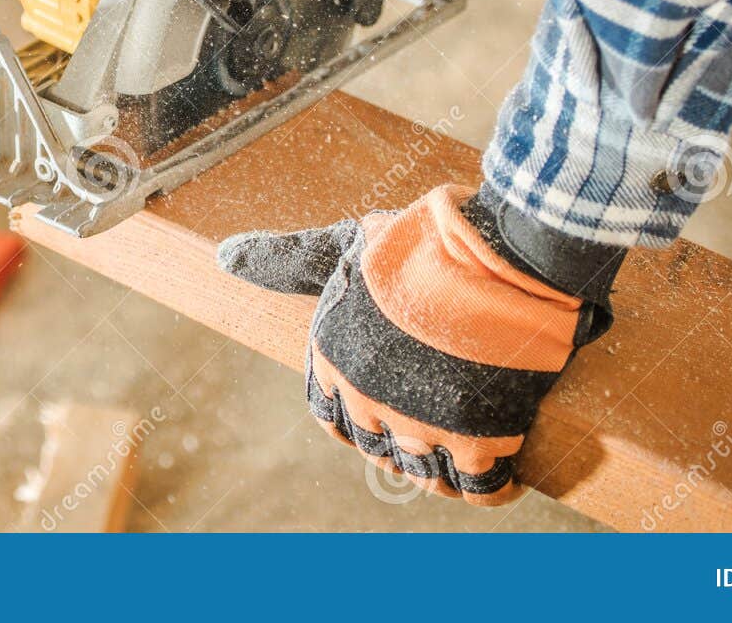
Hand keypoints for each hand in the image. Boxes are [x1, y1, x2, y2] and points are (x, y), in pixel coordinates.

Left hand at [217, 185, 617, 504]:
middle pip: (378, 448)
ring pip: (425, 474)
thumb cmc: (421, 241)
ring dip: (444, 471)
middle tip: (438, 422)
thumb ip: (288, 259)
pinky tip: (505, 475)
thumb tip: (225, 256)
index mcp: (329, 360)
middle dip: (403, 439)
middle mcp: (364, 401)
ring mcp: (419, 425)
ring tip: (470, 450)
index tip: (386, 403)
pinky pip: (477, 489)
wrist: (498, 248)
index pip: (329, 415)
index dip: (356, 415)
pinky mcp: (476, 440)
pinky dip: (491, 489)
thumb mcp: (345, 243)